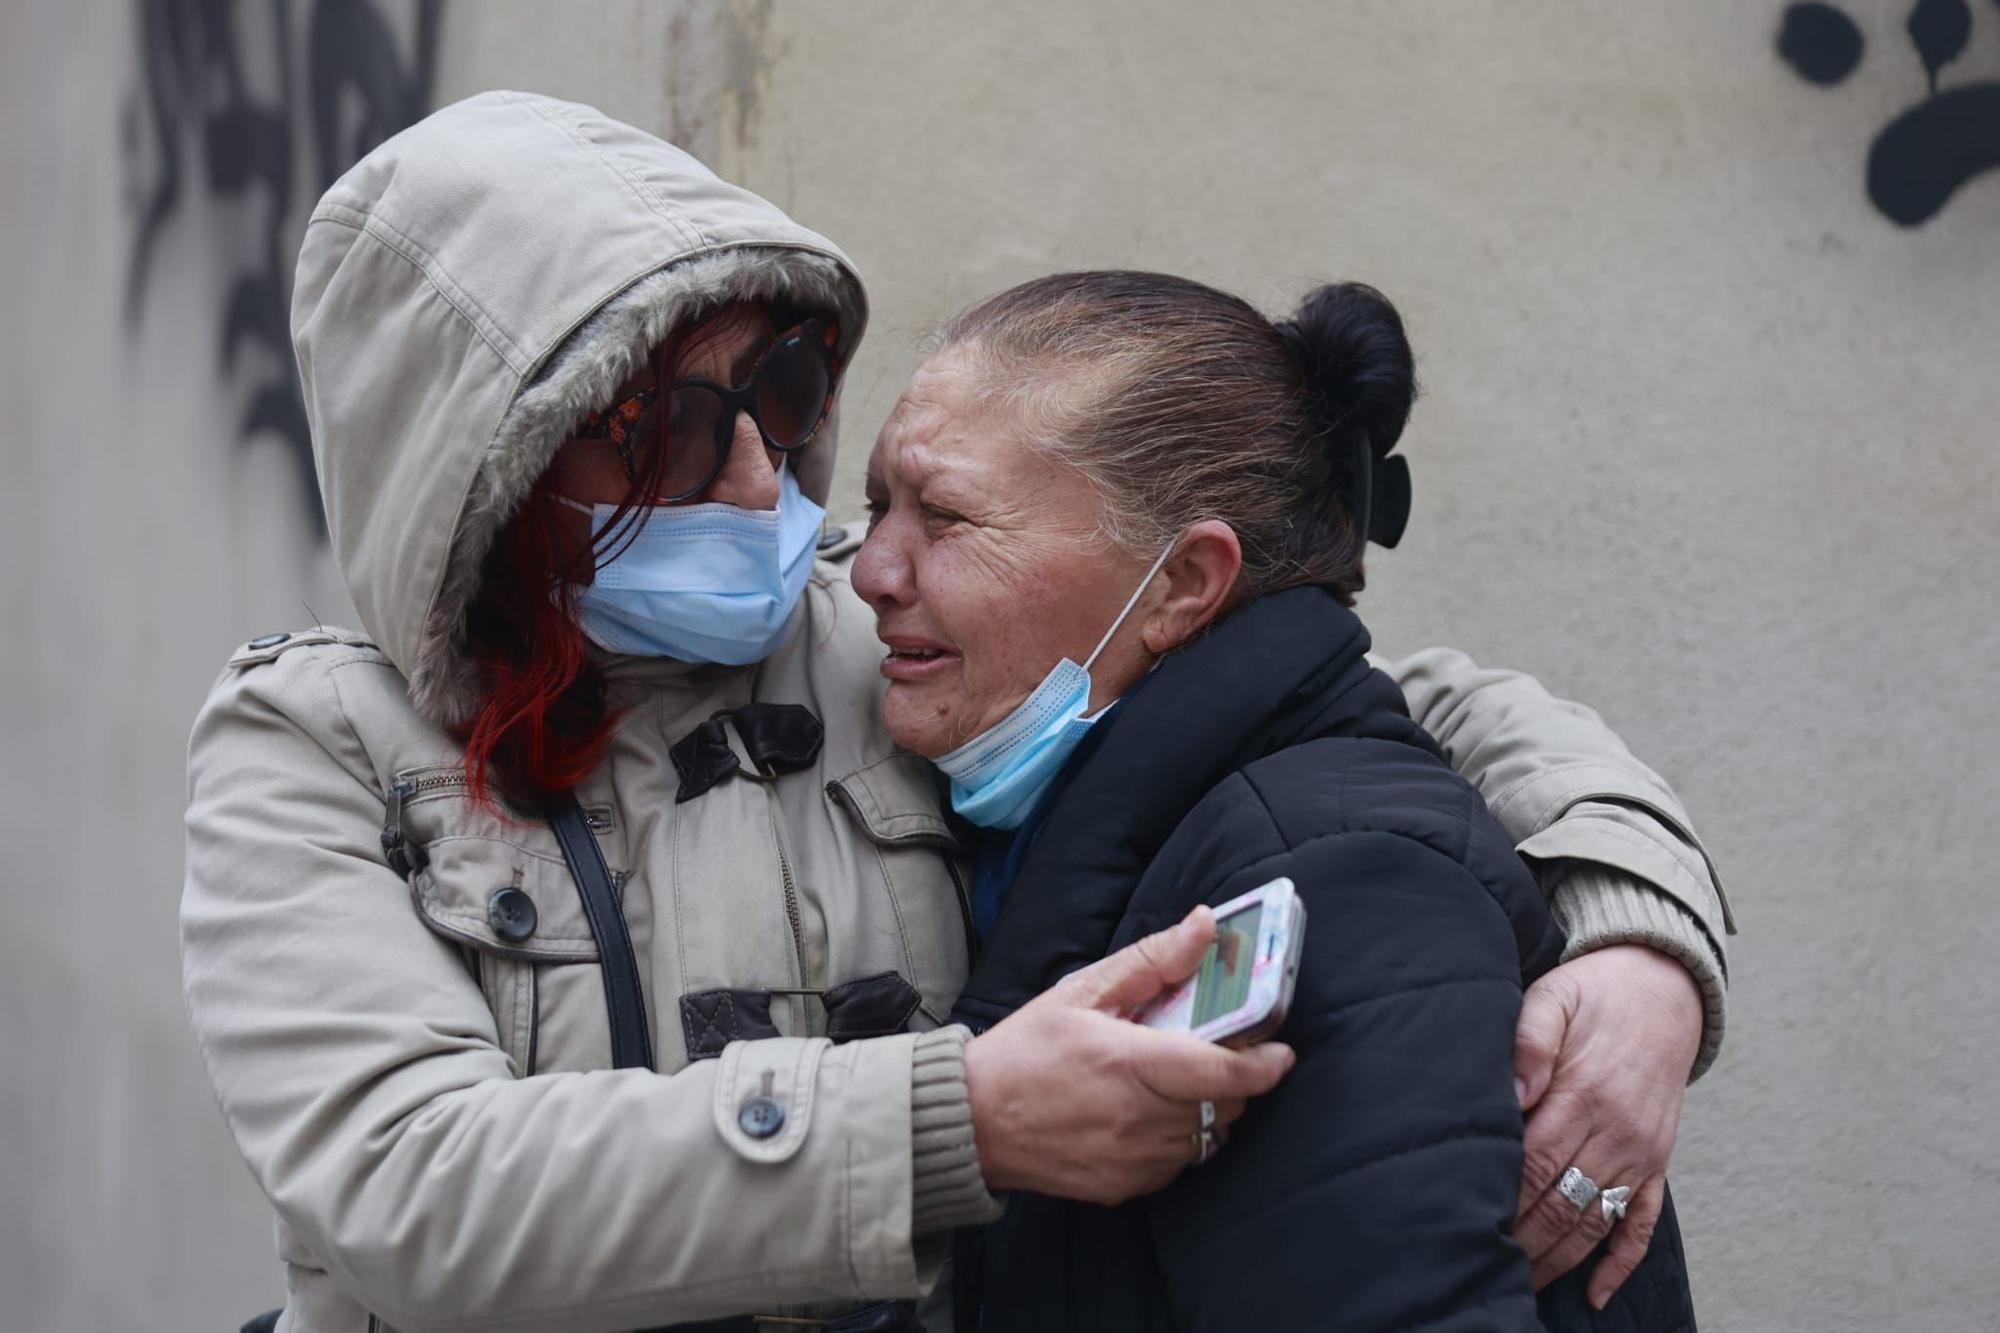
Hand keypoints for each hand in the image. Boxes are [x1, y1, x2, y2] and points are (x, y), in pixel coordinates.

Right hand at [964, 906, 1294, 1205]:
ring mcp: (1134, 1161)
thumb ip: (1152, 961)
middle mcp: (1139, 1120)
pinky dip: (1179, 1139)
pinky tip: (1148, 1114)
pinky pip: (1178, 1164)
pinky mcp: (1124, 1188)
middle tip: (1216, 1053)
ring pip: (1206, 1138)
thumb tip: (1204, 926)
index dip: (1265, 1064)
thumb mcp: (1082, 991)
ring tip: (1174, 1082)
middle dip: (1234, 1080)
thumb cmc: (1024, 1050)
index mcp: (1131, 1065)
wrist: (971, 1121)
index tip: (1281, 1049)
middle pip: (1225, 1106)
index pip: (1224, 1073)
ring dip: (1207, 1110)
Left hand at [1511, 945, 1701, 1307]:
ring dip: (1558, 1258)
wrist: (1663, 989)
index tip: (1469, 1221)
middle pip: (1561, 1201)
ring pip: (1595, 1220)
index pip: (1534, 1162)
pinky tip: (1596, 1293)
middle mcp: (1617, 1131)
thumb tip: (1515, 1094)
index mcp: (1585, 1093)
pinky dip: (1621, 1262)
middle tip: (1481, 1264)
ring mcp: (1641, 1152)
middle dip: (1522, 1238)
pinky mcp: (1658, 1162)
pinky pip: (1643, 1221)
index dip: (1503, 1197)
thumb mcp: (1553, 996)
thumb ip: (1528, 1039)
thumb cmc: (1594, 995)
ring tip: (1520, 1285)